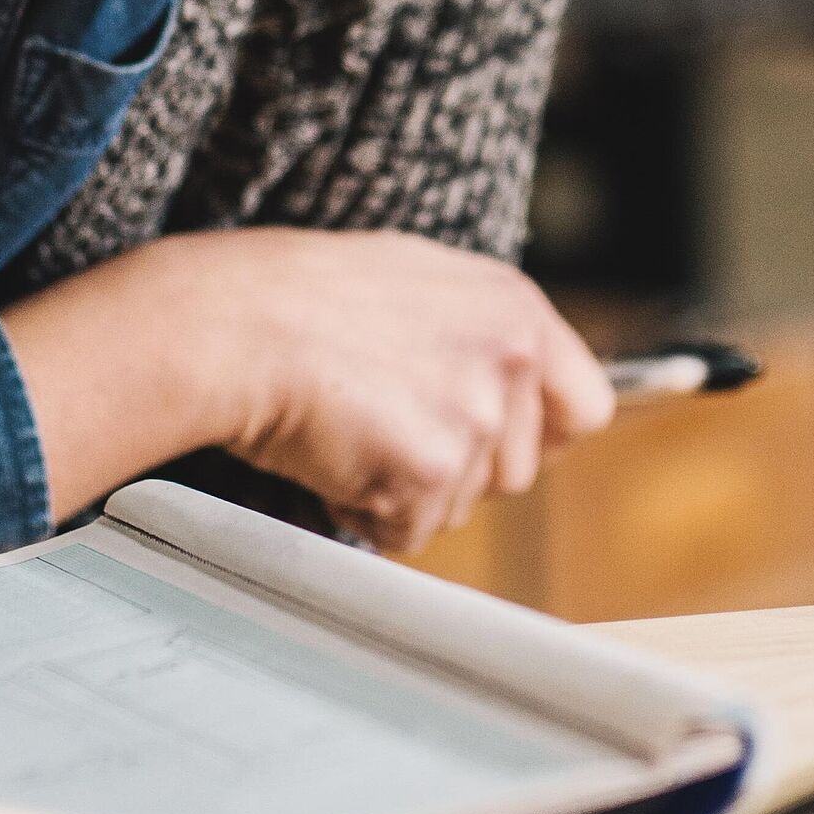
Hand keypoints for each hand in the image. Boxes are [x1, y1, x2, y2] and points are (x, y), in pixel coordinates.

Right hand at [4, 229, 614, 550]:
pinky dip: (365, 512)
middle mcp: (511, 359)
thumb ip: (477, 334)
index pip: (585, 408)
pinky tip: (330, 456)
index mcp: (515, 307)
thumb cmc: (296, 298)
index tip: (488, 441)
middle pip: (516, 471)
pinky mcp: (430, 469)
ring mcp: (475, 416)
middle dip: (453, 467)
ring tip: (347, 429)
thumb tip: (510, 387)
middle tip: (381, 424)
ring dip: (401, 489)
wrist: (229, 324)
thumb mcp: (414, 283)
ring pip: (459, 505)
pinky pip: (409, 531)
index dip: (536, 436)